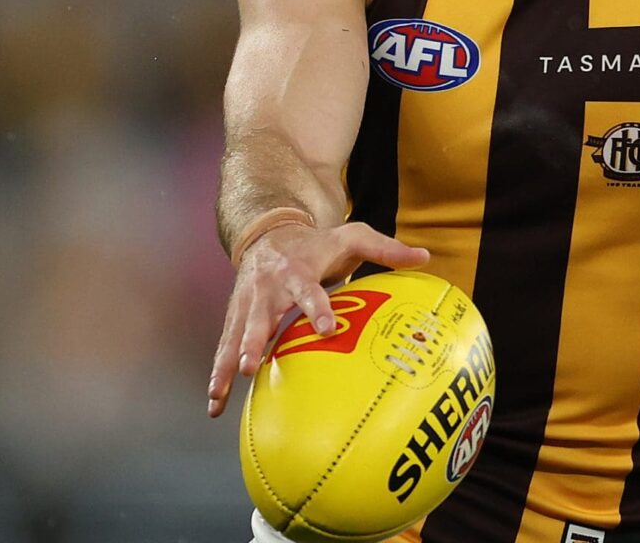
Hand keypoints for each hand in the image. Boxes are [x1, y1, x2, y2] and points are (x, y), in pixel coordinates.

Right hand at [207, 221, 429, 417]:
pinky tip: (214, 406)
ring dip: (228, 365)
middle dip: (254, 341)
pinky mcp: (236, 318)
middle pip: (259, 317)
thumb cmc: (318, 243)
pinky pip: (225, 348)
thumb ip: (386, 248)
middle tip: (252, 367)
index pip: (309, 291)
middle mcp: (268, 289)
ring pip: (235, 337)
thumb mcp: (353, 236)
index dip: (318, 309)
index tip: (327, 330)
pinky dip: (218, 375)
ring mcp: (248, 305)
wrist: (268, 232)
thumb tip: (425, 257)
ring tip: (220, 397)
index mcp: (298, 271)